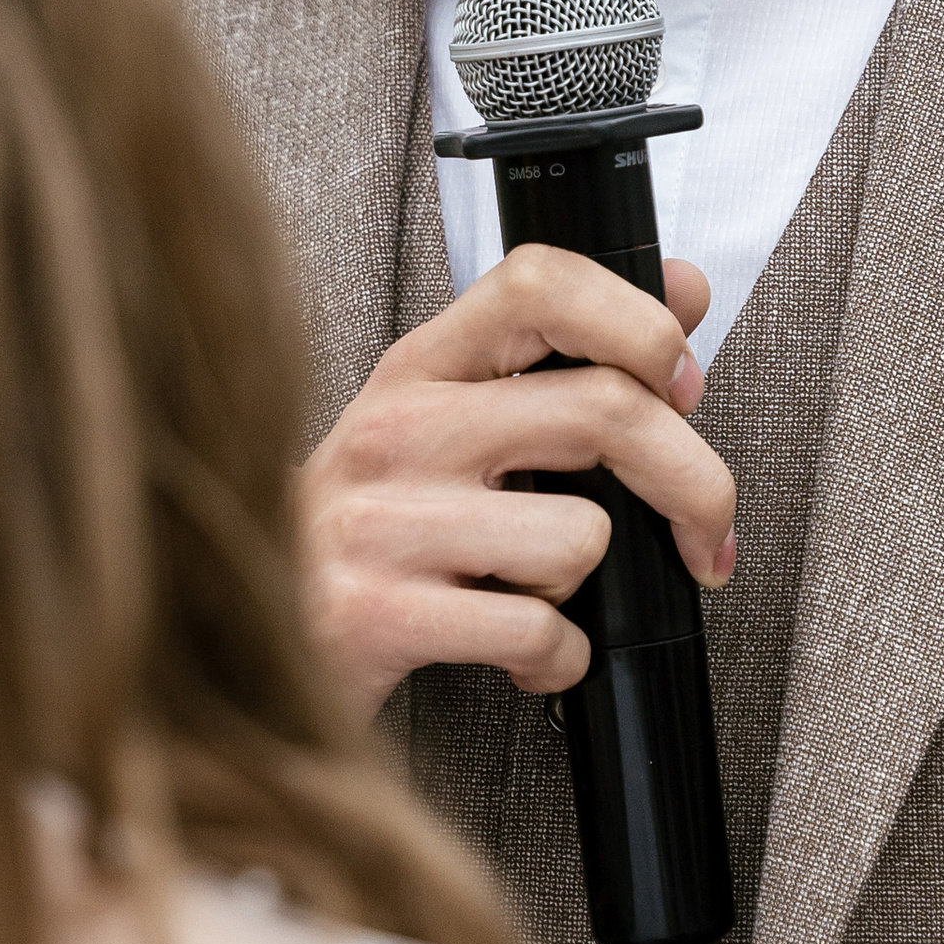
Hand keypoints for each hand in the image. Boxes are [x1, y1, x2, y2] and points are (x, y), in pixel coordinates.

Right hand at [300, 247, 737, 717]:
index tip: (681, 383)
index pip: (540, 282)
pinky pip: (538, 631)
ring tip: (538, 595)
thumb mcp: (447, 424)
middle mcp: (397, 427)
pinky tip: (526, 657)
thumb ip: (561, 358)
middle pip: (604, 410)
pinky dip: (559, 661)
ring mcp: (383, 521)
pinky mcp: (379, 614)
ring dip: (588, 585)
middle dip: (695, 483)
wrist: (237, 641)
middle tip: (707, 531)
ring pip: (582, 536)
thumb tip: (685, 285)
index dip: (637, 321)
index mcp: (418, 368)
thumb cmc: (368, 535)